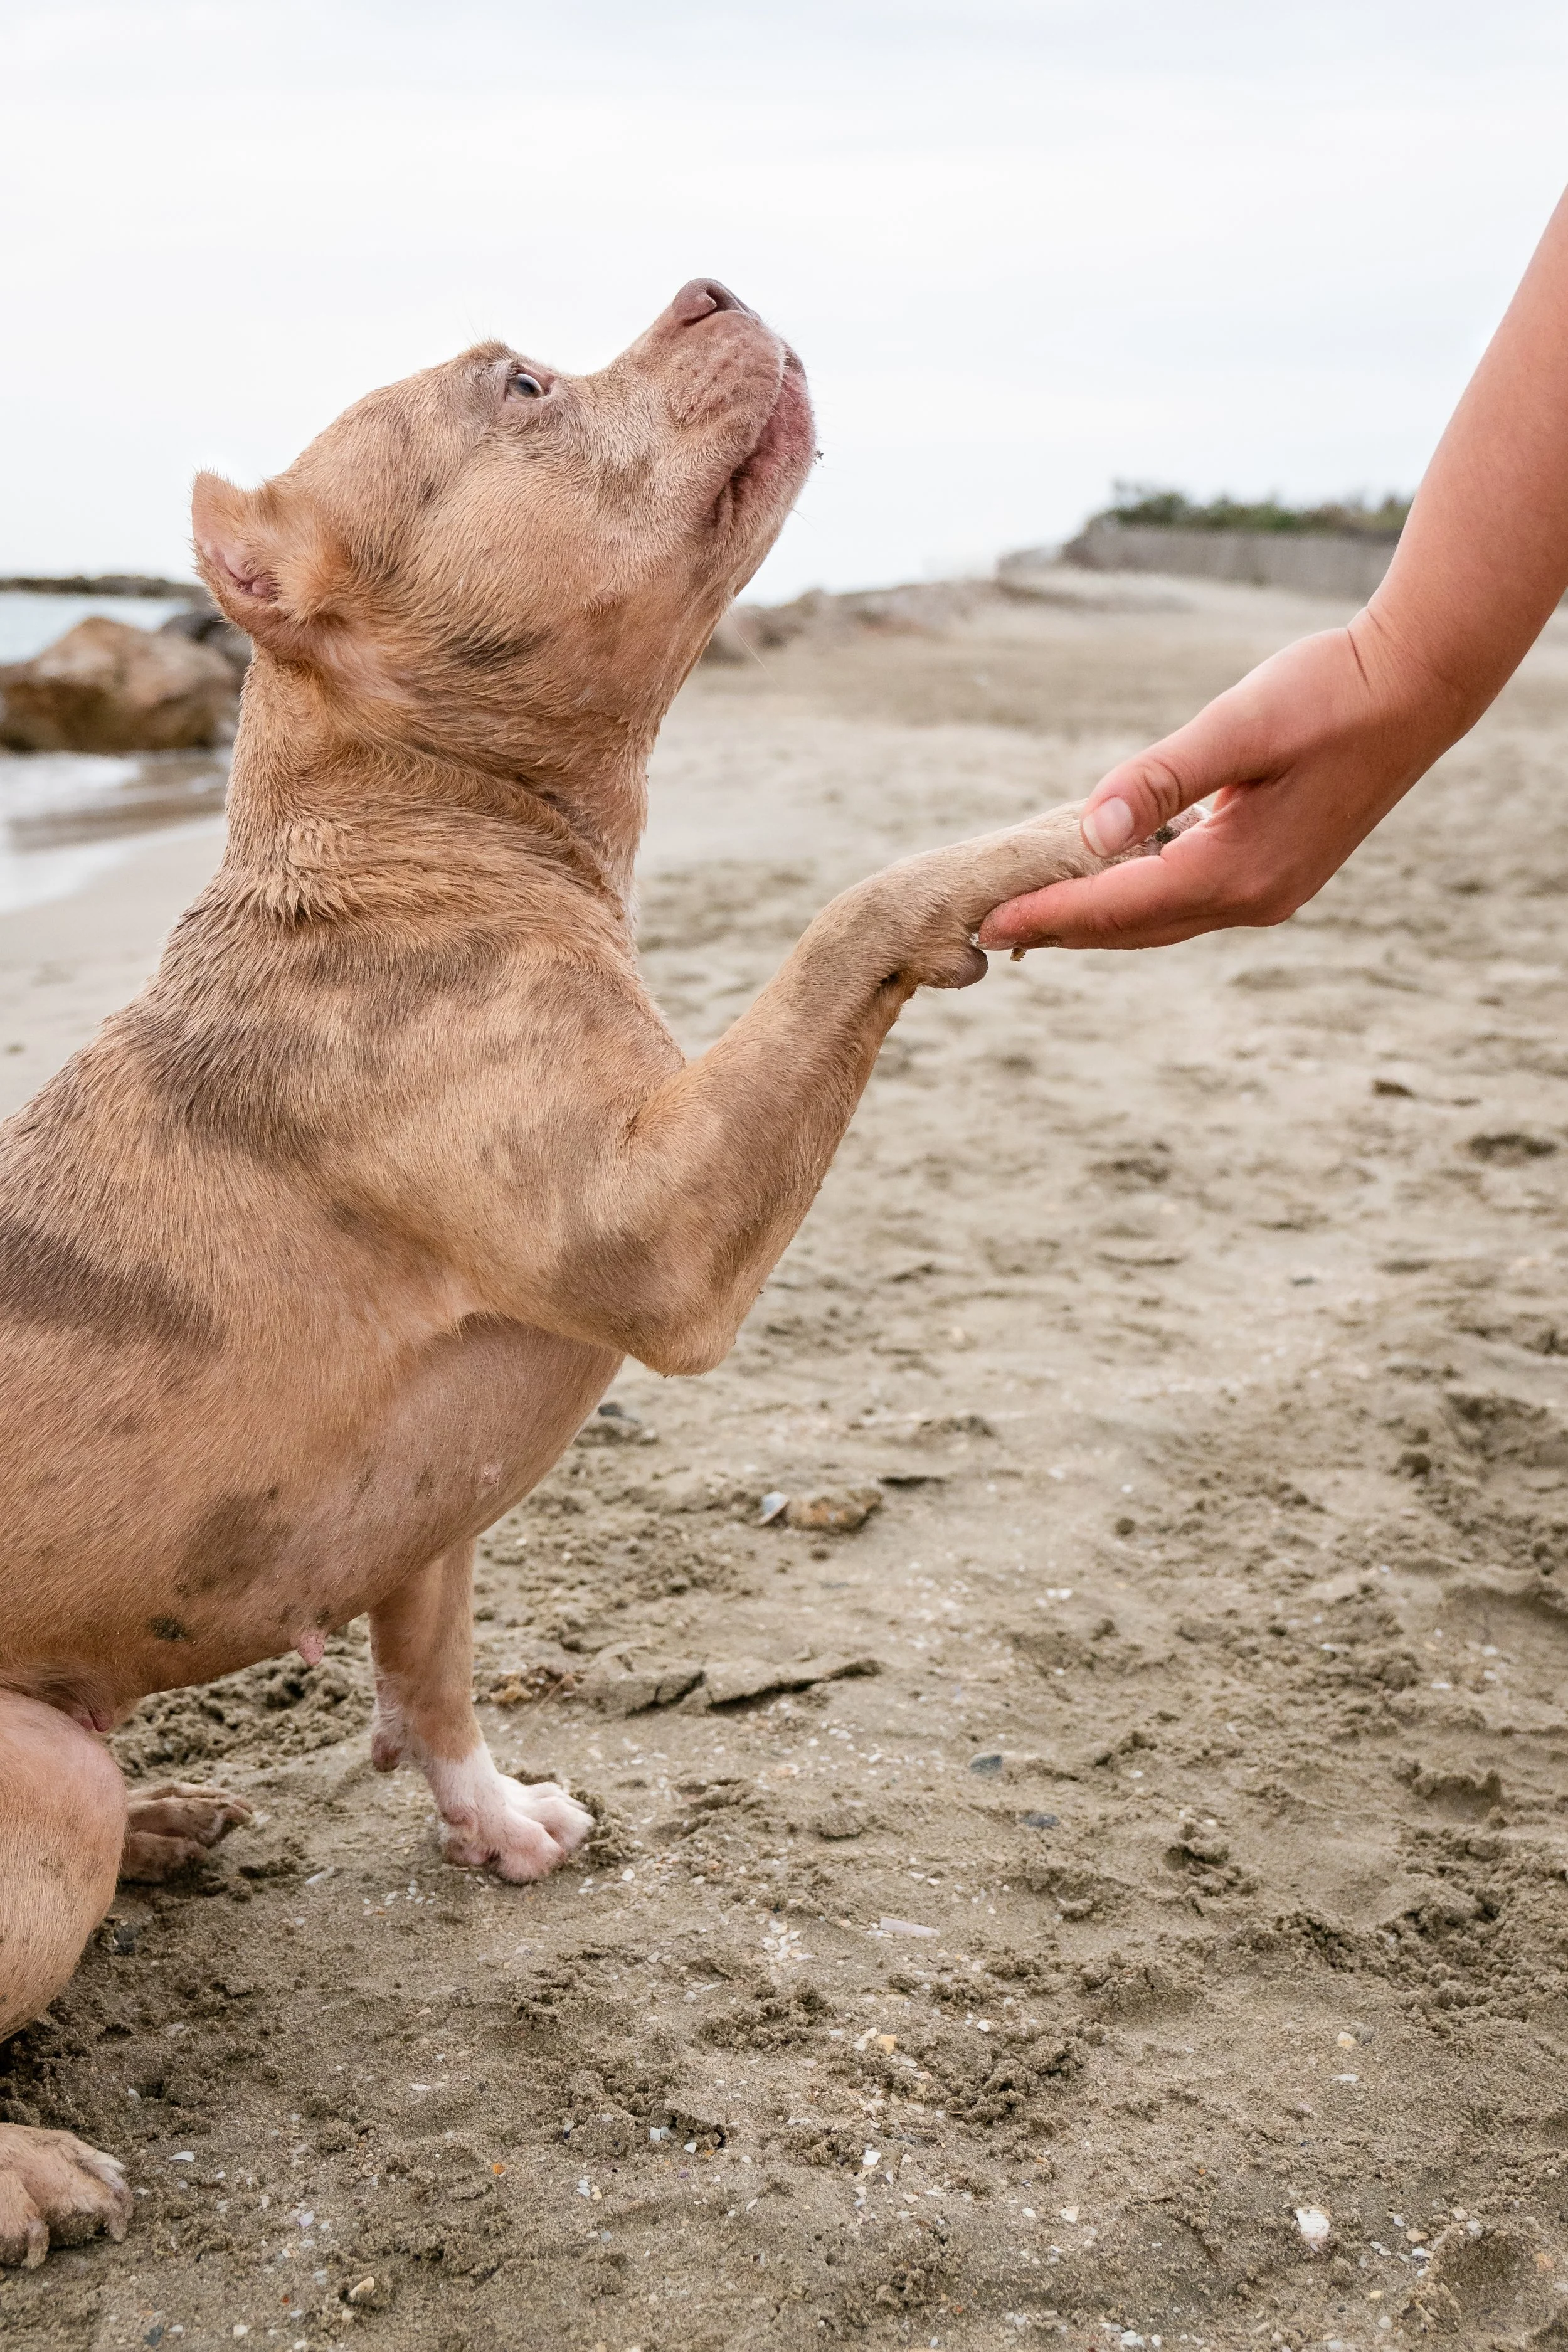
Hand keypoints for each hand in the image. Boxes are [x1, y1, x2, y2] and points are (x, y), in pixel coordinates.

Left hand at [977, 619, 1454, 951]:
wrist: (1418, 684)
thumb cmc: (1329, 691)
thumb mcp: (1238, 726)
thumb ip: (1161, 778)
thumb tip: (1092, 831)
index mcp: (1238, 870)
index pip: (1117, 907)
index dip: (1049, 915)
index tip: (986, 922)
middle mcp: (1254, 897)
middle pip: (1133, 928)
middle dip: (1061, 929)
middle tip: (988, 927)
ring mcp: (1269, 891)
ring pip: (1159, 921)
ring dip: (1097, 919)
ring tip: (1033, 914)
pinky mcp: (1276, 872)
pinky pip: (1187, 900)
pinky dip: (1138, 898)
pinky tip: (1105, 879)